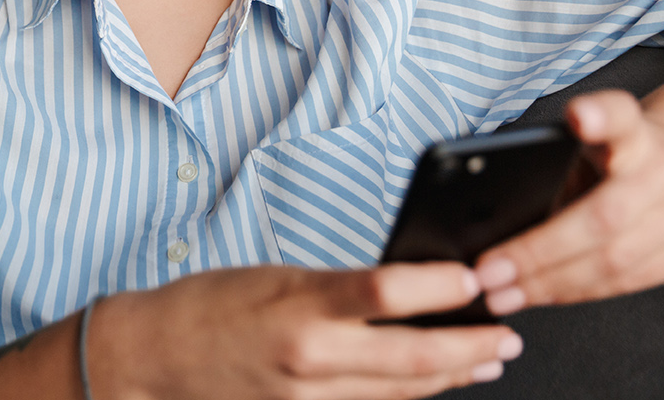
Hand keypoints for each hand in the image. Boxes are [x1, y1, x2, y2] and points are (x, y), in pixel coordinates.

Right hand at [90, 262, 522, 399]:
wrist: (155, 356)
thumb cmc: (208, 304)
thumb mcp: (274, 275)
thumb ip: (336, 287)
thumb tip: (402, 287)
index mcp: (298, 304)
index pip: (387, 292)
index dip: (442, 288)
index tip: (475, 277)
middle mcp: (309, 355)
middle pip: (412, 358)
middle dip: (471, 347)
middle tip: (508, 334)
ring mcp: (309, 396)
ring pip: (402, 392)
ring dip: (453, 376)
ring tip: (489, 360)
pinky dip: (410, 394)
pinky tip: (434, 383)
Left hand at [475, 89, 663, 313]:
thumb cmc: (613, 157)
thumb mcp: (584, 146)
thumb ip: (550, 167)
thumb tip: (484, 216)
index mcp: (635, 130)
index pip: (622, 115)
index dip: (601, 116)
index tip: (579, 116)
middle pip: (603, 216)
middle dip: (537, 252)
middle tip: (489, 271)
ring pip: (613, 261)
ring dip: (549, 284)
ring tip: (503, 293)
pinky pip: (626, 283)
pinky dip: (575, 293)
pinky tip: (539, 295)